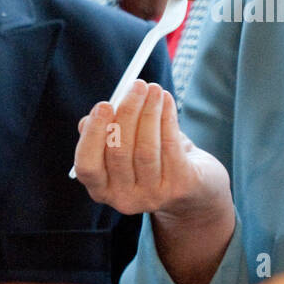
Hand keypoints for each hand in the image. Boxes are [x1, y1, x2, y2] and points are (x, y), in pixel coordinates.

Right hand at [73, 80, 230, 222]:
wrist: (195, 188)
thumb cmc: (152, 160)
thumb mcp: (125, 149)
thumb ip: (106, 134)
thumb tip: (90, 118)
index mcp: (102, 189)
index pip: (87, 166)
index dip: (93, 135)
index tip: (104, 104)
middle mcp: (123, 199)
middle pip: (119, 152)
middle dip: (128, 112)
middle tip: (137, 85)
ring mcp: (152, 197)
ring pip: (146, 148)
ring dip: (150, 112)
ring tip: (154, 88)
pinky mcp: (178, 188)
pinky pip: (170, 147)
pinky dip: (167, 118)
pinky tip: (167, 101)